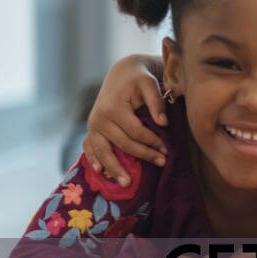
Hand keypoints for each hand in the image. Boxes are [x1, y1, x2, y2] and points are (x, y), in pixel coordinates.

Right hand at [84, 55, 167, 185]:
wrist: (121, 74)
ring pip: (103, 151)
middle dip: (143, 155)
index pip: (135, 132)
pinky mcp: (91, 130)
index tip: (167, 150)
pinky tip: (101, 173)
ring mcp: (92, 125)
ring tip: (126, 183)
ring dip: (114, 168)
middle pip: (122, 144)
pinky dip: (94, 160)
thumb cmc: (138, 79)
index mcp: (113, 108)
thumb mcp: (149, 83)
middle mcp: (99, 118)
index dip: (152, 142)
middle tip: (161, 163)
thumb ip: (156, 101)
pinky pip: (89, 148)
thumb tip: (163, 123)